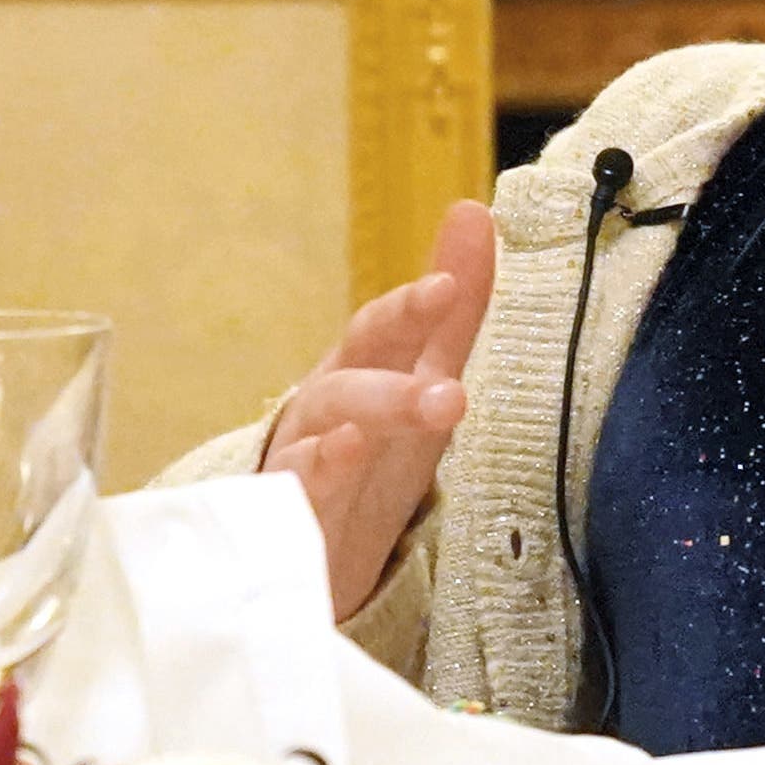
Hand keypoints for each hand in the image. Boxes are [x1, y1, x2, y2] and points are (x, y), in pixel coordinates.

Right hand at [260, 200, 494, 620]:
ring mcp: (302, 464)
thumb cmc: (373, 454)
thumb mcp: (422, 380)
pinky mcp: (290, 523)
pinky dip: (317, 478)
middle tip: (451, 390)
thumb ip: (452, 308)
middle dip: (394, 386)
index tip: (447, 287)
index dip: (410, 310)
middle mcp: (324, 411)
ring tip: (423, 412)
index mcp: (359, 374)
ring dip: (369, 420)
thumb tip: (474, 211)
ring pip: (320, 435)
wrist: (315, 553)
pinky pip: (295, 499)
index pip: (381, 333)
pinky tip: (343, 457)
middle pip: (349, 383)